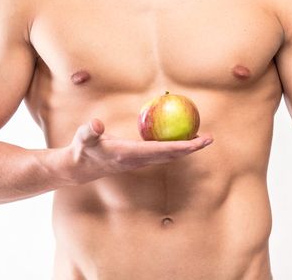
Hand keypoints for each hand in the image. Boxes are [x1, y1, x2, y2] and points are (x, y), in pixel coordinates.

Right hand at [68, 118, 212, 183]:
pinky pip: (162, 151)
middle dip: (191, 148)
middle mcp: (139, 160)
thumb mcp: (84, 139)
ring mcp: (140, 161)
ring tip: (203, 137)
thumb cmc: (83, 150)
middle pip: (171, 155)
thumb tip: (96, 124)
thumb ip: (90, 131)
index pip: (160, 151)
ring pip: (169, 155)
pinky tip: (182, 135)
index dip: (180, 147)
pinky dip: (175, 145)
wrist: (81, 168)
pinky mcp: (140, 159)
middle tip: (209, 138)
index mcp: (129, 154)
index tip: (196, 142)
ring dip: (187, 148)